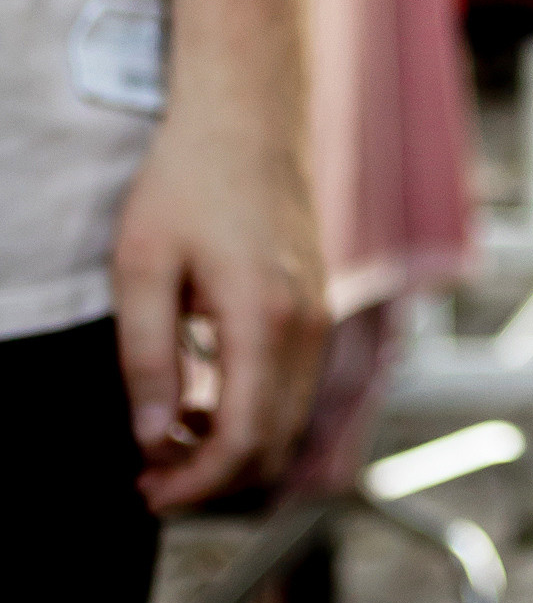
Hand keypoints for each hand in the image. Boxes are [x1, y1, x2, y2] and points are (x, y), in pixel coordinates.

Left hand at [109, 104, 328, 513]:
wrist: (248, 111)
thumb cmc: (190, 178)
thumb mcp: (143, 266)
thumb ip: (147, 359)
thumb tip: (154, 438)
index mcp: (265, 317)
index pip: (244, 439)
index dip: (197, 484)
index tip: (149, 491)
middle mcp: (307, 323)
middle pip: (275, 444)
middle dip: (213, 478)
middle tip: (150, 476)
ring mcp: (319, 312)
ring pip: (288, 419)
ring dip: (232, 446)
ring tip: (166, 436)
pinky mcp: (316, 302)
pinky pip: (293, 385)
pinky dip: (253, 412)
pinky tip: (202, 396)